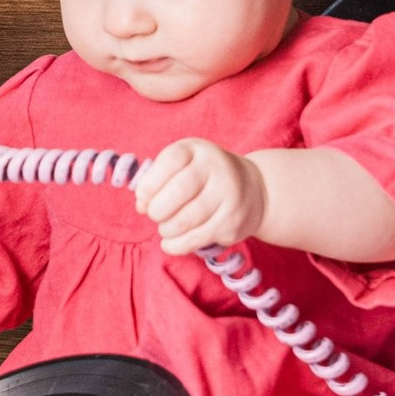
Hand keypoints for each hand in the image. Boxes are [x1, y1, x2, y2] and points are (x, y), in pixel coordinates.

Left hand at [133, 138, 267, 255]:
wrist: (254, 189)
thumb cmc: (204, 178)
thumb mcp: (181, 167)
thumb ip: (156, 181)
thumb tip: (141, 205)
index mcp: (198, 150)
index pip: (170, 161)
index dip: (149, 183)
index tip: (143, 196)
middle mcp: (217, 168)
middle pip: (179, 190)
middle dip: (157, 209)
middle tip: (154, 215)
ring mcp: (229, 195)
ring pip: (187, 219)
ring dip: (166, 229)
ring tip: (165, 228)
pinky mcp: (233, 221)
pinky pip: (198, 238)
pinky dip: (177, 245)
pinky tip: (170, 243)